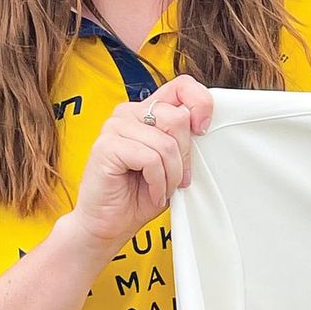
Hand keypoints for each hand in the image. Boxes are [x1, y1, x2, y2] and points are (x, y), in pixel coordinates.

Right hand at [64, 75, 212, 260]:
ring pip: (166, 143)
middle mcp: (128, 113)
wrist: (109, 224)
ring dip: (172, 175)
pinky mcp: (107, 146)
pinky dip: (158, 182)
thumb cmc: (139, 194)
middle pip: (178, 118)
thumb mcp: (172, 163)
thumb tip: (203, 126)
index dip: (200, 104)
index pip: (181, 86)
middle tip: (177, 179)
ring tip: (162, 189)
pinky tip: (152, 192)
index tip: (203, 131)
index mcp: (146, 111)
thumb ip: (183, 139)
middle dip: (184, 156)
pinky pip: (150, 158)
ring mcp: (115, 127)